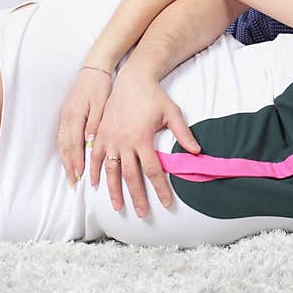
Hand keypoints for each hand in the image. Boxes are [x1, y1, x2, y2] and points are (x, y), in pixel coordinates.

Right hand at [57, 67, 112, 186]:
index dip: (76, 160)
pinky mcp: (66, 114)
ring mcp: (64, 116)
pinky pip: (62, 136)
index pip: (74, 143)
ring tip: (70, 175)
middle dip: (68, 166)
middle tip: (73, 182)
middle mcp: (67, 117)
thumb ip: (95, 123)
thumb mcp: (101, 104)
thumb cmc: (101, 86)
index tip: (80, 175)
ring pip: (62, 142)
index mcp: (75, 115)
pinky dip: (64, 150)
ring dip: (65, 160)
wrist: (94, 69)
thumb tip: (90, 142)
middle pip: (65, 146)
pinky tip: (68, 158)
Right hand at [90, 65, 199, 215]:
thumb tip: (197, 152)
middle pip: (131, 176)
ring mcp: (109, 138)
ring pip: (111, 170)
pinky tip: (95, 184)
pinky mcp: (100, 134)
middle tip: (142, 213)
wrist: (132, 78)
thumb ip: (183, 133)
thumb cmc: (154, 96)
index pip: (153, 170)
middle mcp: (124, 141)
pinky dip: (95, 171)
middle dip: (138, 196)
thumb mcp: (172, 112)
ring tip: (118, 207)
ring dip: (114, 190)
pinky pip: (96, 157)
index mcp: (142, 138)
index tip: (167, 203)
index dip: (160, 189)